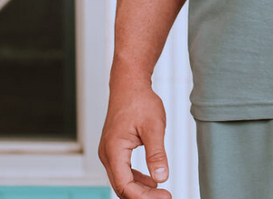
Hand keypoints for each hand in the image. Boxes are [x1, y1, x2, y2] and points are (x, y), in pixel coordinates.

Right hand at [98, 79, 171, 197]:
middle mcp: (107, 154)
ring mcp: (108, 152)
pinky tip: (152, 181)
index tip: (165, 196)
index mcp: (113, 150)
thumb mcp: (153, 127)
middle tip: (166, 197)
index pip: (125, 185)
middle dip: (143, 196)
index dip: (144, 196)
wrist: (129, 84)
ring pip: (122, 181)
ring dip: (140, 190)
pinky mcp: (114, 150)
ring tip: (161, 192)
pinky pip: (123, 172)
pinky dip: (136, 179)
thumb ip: (157, 153)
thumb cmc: (140, 101)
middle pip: (122, 187)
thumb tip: (162, 177)